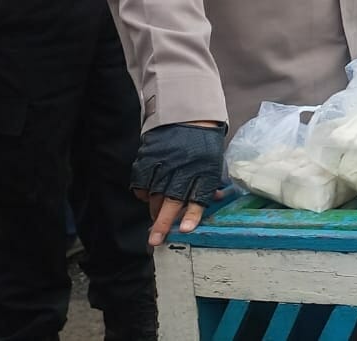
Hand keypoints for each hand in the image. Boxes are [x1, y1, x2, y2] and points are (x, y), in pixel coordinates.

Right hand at [130, 122, 225, 246]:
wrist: (189, 115)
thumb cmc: (204, 142)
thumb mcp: (214, 162)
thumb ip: (210, 182)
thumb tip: (214, 199)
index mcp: (203, 172)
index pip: (198, 198)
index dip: (191, 216)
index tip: (184, 230)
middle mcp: (183, 171)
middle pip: (171, 202)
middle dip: (162, 223)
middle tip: (155, 240)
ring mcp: (164, 165)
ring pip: (154, 195)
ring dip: (153, 211)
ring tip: (154, 219)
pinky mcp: (149, 158)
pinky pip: (141, 182)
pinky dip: (142, 193)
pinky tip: (146, 197)